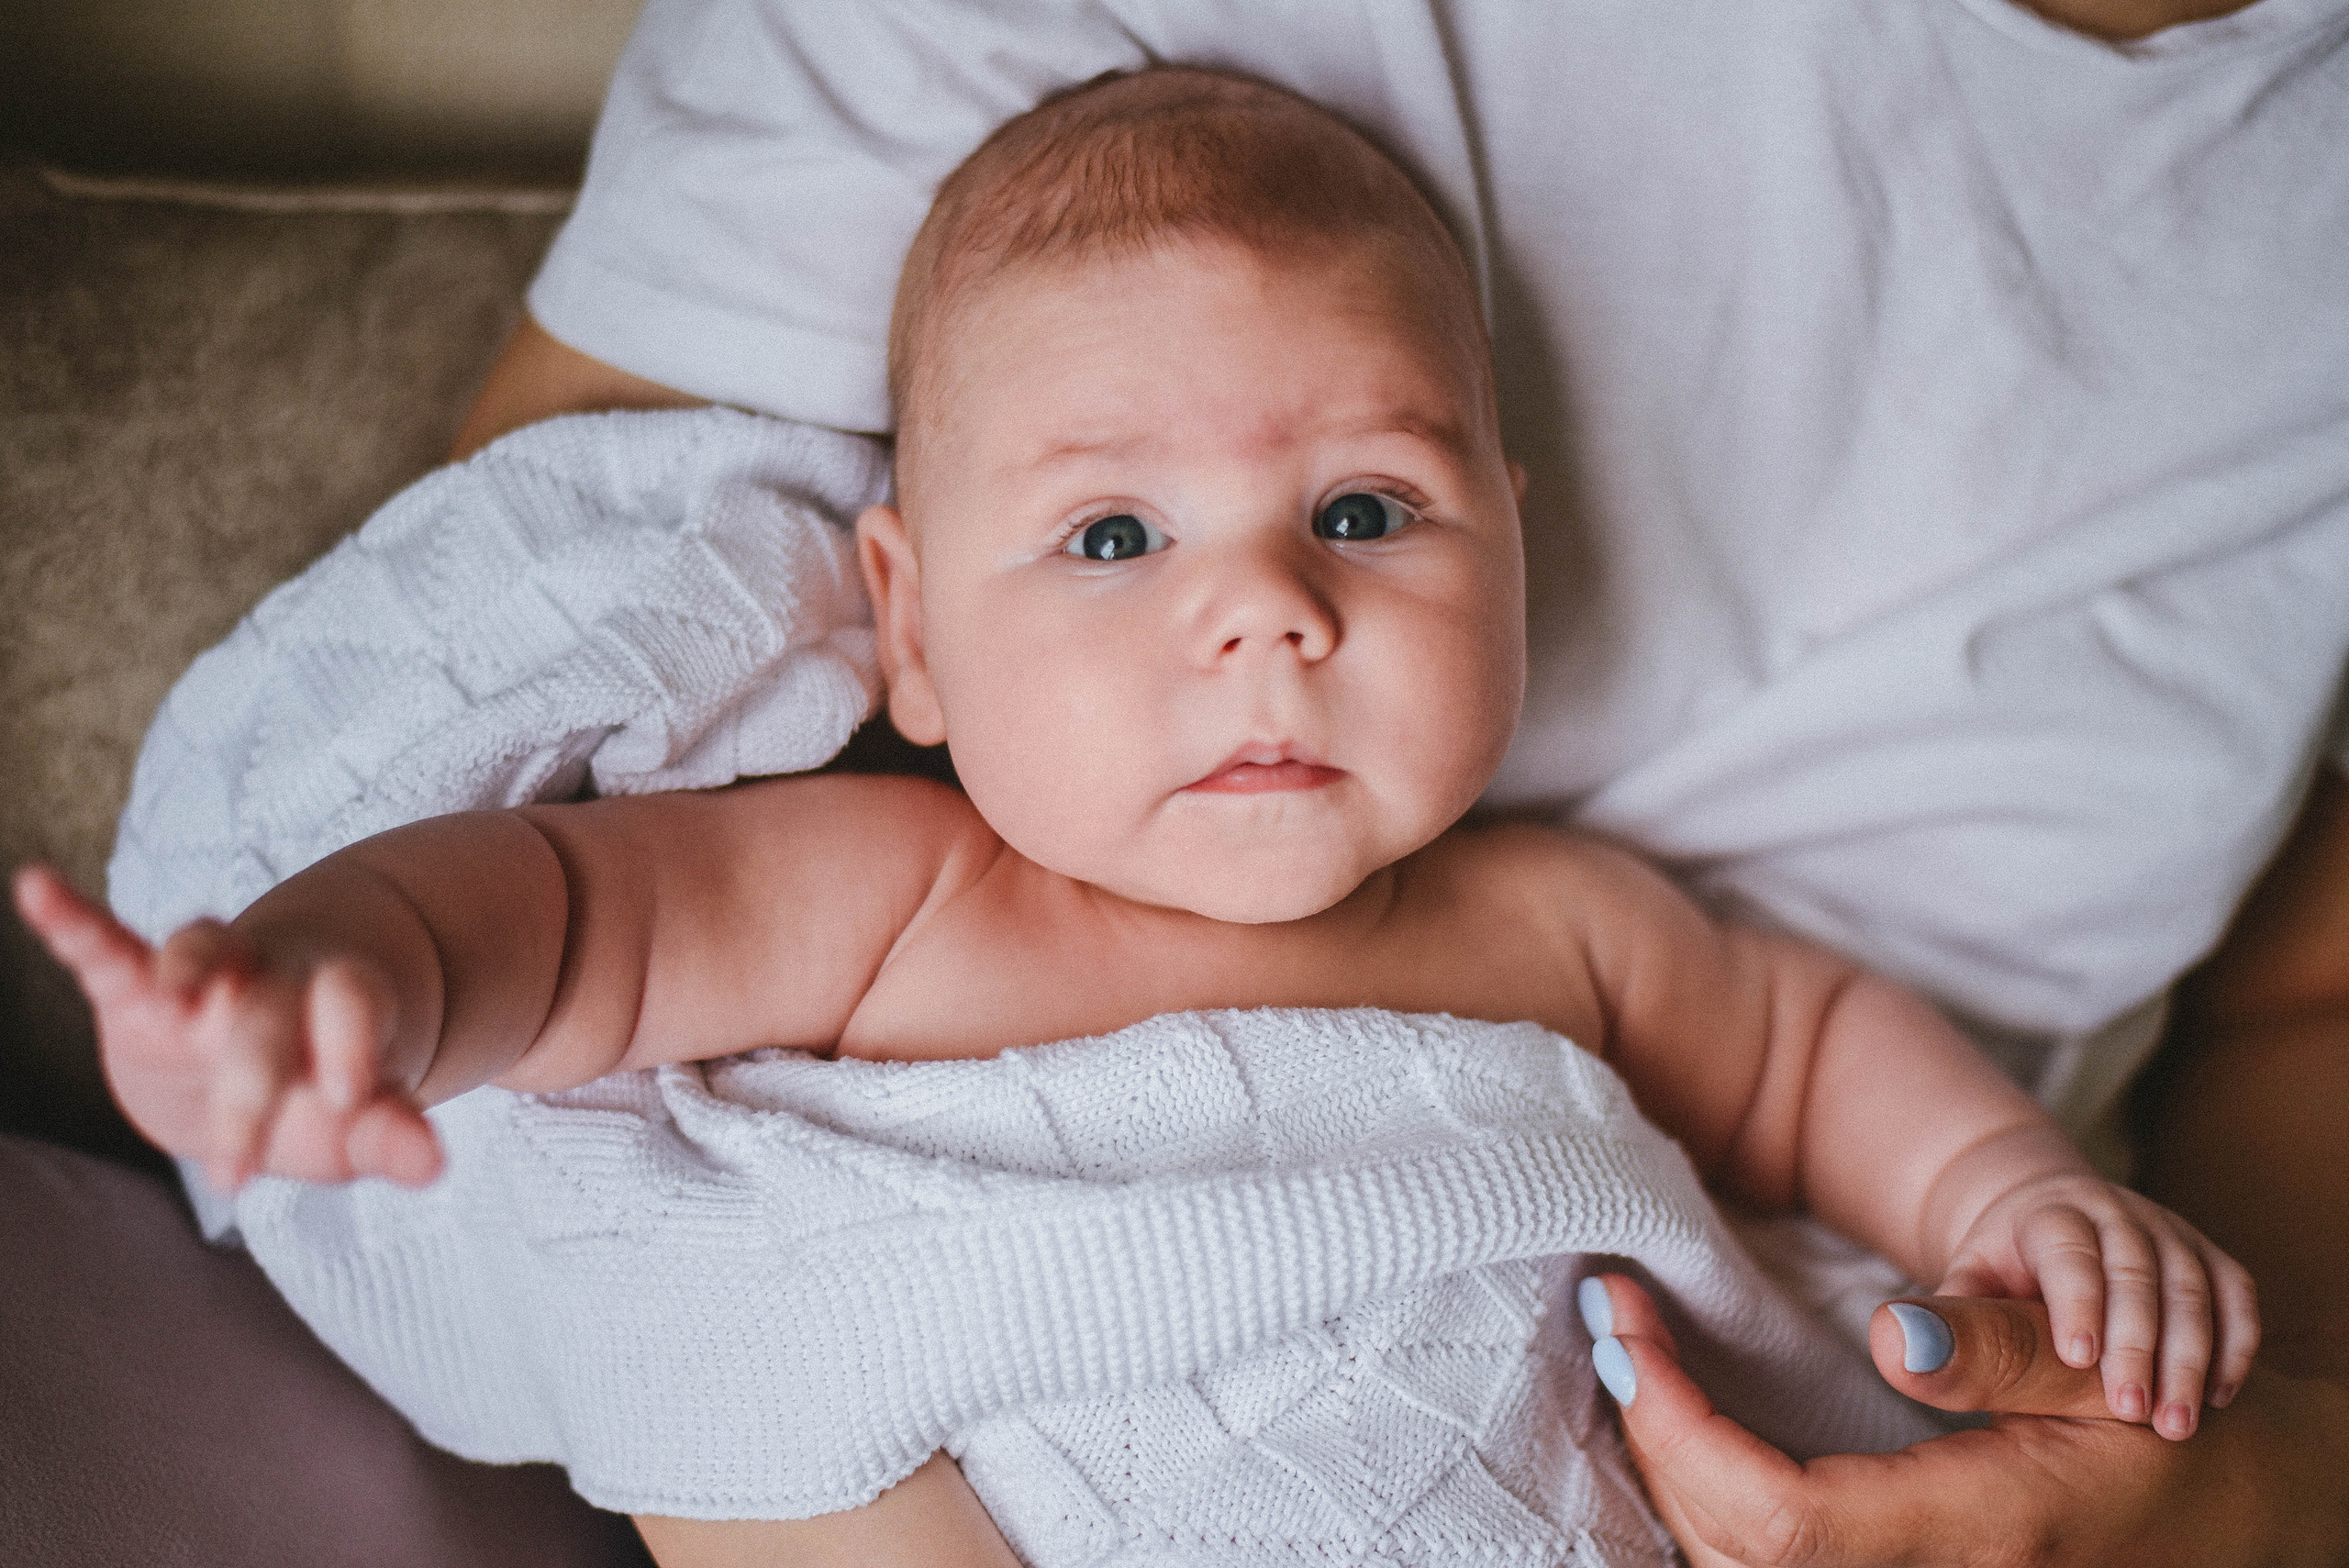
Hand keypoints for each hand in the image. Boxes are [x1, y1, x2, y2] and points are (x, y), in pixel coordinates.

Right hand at [13, 864, 440, 1191]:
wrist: (271, 1060)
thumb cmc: (319, 1095)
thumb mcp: (356, 1124)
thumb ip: (391, 1134)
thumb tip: (435, 1165)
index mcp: (342, 1009)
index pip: (357, 1004)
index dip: (355, 1040)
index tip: (348, 1098)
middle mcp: (277, 979)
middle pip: (267, 1014)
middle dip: (250, 1088)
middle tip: (235, 1172)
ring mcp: (209, 979)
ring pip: (202, 949)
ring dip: (190, 969)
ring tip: (179, 999)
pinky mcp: (139, 990)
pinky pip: (106, 945)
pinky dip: (71, 919)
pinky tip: (36, 885)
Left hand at [1582, 1273, 2348, 1567]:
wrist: (2222, 1522)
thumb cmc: (2164, 1440)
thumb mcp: (2102, 1373)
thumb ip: (2002, 1350)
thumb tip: (1890, 1330)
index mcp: (1975, 1531)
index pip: (1777, 1520)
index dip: (1677, 1427)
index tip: (1626, 1319)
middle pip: (1728, 1546)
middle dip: (1650, 1428)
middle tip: (1612, 1311)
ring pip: (1729, 1564)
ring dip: (1664, 1461)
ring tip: (1632, 1351)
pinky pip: (1762, 1559)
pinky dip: (1702, 1493)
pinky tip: (1679, 1417)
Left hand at [1940, 1168, 2258, 1437]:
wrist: (2045, 1217)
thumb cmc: (2002, 1267)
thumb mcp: (1966, 1280)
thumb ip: (1946, 1313)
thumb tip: (1902, 1345)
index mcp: (2049, 1212)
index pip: (2068, 1250)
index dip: (2077, 1300)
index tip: (2078, 1360)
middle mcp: (2115, 1212)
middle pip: (2137, 1271)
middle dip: (2138, 1344)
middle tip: (2131, 1414)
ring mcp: (2168, 1229)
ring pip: (2192, 1286)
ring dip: (2190, 1356)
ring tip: (2177, 1424)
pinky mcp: (2207, 1254)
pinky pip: (2235, 1293)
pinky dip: (2234, 1343)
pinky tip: (2218, 1397)